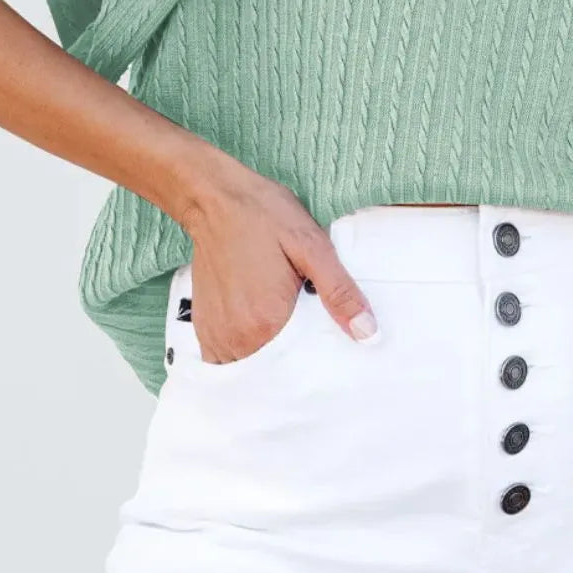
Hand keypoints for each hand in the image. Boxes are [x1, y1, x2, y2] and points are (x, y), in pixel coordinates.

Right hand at [178, 157, 377, 363]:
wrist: (216, 199)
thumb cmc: (265, 217)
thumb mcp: (313, 246)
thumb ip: (340, 292)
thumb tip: (368, 333)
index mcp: (267, 322)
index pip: (301, 368)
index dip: (320, 363)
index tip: (330, 350)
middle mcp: (238, 338)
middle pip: (276, 373)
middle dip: (295, 365)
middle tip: (309, 337)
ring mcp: (217, 336)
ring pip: (250, 370)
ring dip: (269, 361)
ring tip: (284, 333)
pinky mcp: (204, 329)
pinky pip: (228, 360)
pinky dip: (246, 354)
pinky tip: (261, 331)